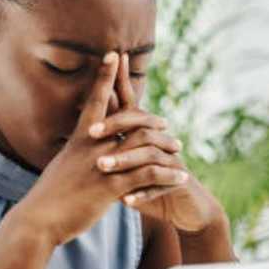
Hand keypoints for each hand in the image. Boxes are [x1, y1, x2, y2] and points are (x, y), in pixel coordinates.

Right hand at [11, 51, 185, 245]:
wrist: (37, 220)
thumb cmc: (49, 197)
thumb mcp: (63, 168)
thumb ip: (78, 156)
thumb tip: (87, 151)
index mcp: (79, 139)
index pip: (95, 100)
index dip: (105, 76)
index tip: (114, 54)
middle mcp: (91, 146)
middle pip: (129, 119)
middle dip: (151, 117)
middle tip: (166, 123)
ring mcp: (102, 165)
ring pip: (144, 145)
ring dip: (165, 146)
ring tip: (178, 149)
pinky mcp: (111, 187)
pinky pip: (148, 175)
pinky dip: (167, 174)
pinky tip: (180, 176)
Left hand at [89, 53, 230, 237]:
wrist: (183, 207)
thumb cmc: (148, 184)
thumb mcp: (129, 165)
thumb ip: (113, 148)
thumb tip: (85, 127)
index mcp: (145, 136)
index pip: (132, 107)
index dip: (122, 85)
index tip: (110, 61)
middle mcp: (161, 144)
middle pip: (140, 127)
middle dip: (116, 126)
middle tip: (91, 132)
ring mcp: (172, 162)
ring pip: (149, 155)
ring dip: (125, 160)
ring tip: (102, 166)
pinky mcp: (179, 182)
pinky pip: (160, 186)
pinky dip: (142, 193)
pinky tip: (125, 200)